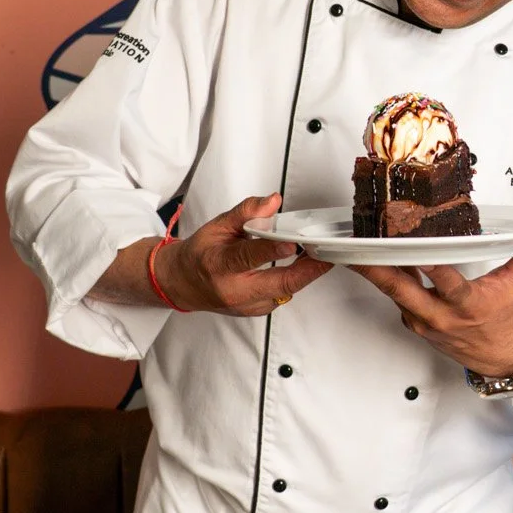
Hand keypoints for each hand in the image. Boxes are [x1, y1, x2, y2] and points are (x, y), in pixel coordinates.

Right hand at [155, 193, 329, 316]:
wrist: (184, 284)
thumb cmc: (201, 254)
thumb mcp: (217, 226)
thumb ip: (246, 212)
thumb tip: (272, 201)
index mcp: (219, 265)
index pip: (248, 258)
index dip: (272, 250)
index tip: (293, 242)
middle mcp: (234, 290)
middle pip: (278, 283)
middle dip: (308, 270)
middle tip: (328, 253)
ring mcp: (247, 305)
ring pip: (285, 291)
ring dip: (306, 273)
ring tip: (320, 253)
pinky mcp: (257, 311)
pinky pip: (282, 295)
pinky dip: (295, 280)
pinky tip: (303, 265)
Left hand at [350, 234, 512, 375]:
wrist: (499, 356)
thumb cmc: (503, 318)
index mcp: (466, 304)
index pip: (446, 283)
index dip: (431, 268)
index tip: (416, 250)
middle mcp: (441, 316)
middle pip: (402, 291)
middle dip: (378, 270)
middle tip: (358, 250)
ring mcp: (424, 322)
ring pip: (394, 294)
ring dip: (376, 273)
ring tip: (357, 249)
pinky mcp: (415, 325)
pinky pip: (397, 300)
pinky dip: (388, 282)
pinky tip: (378, 263)